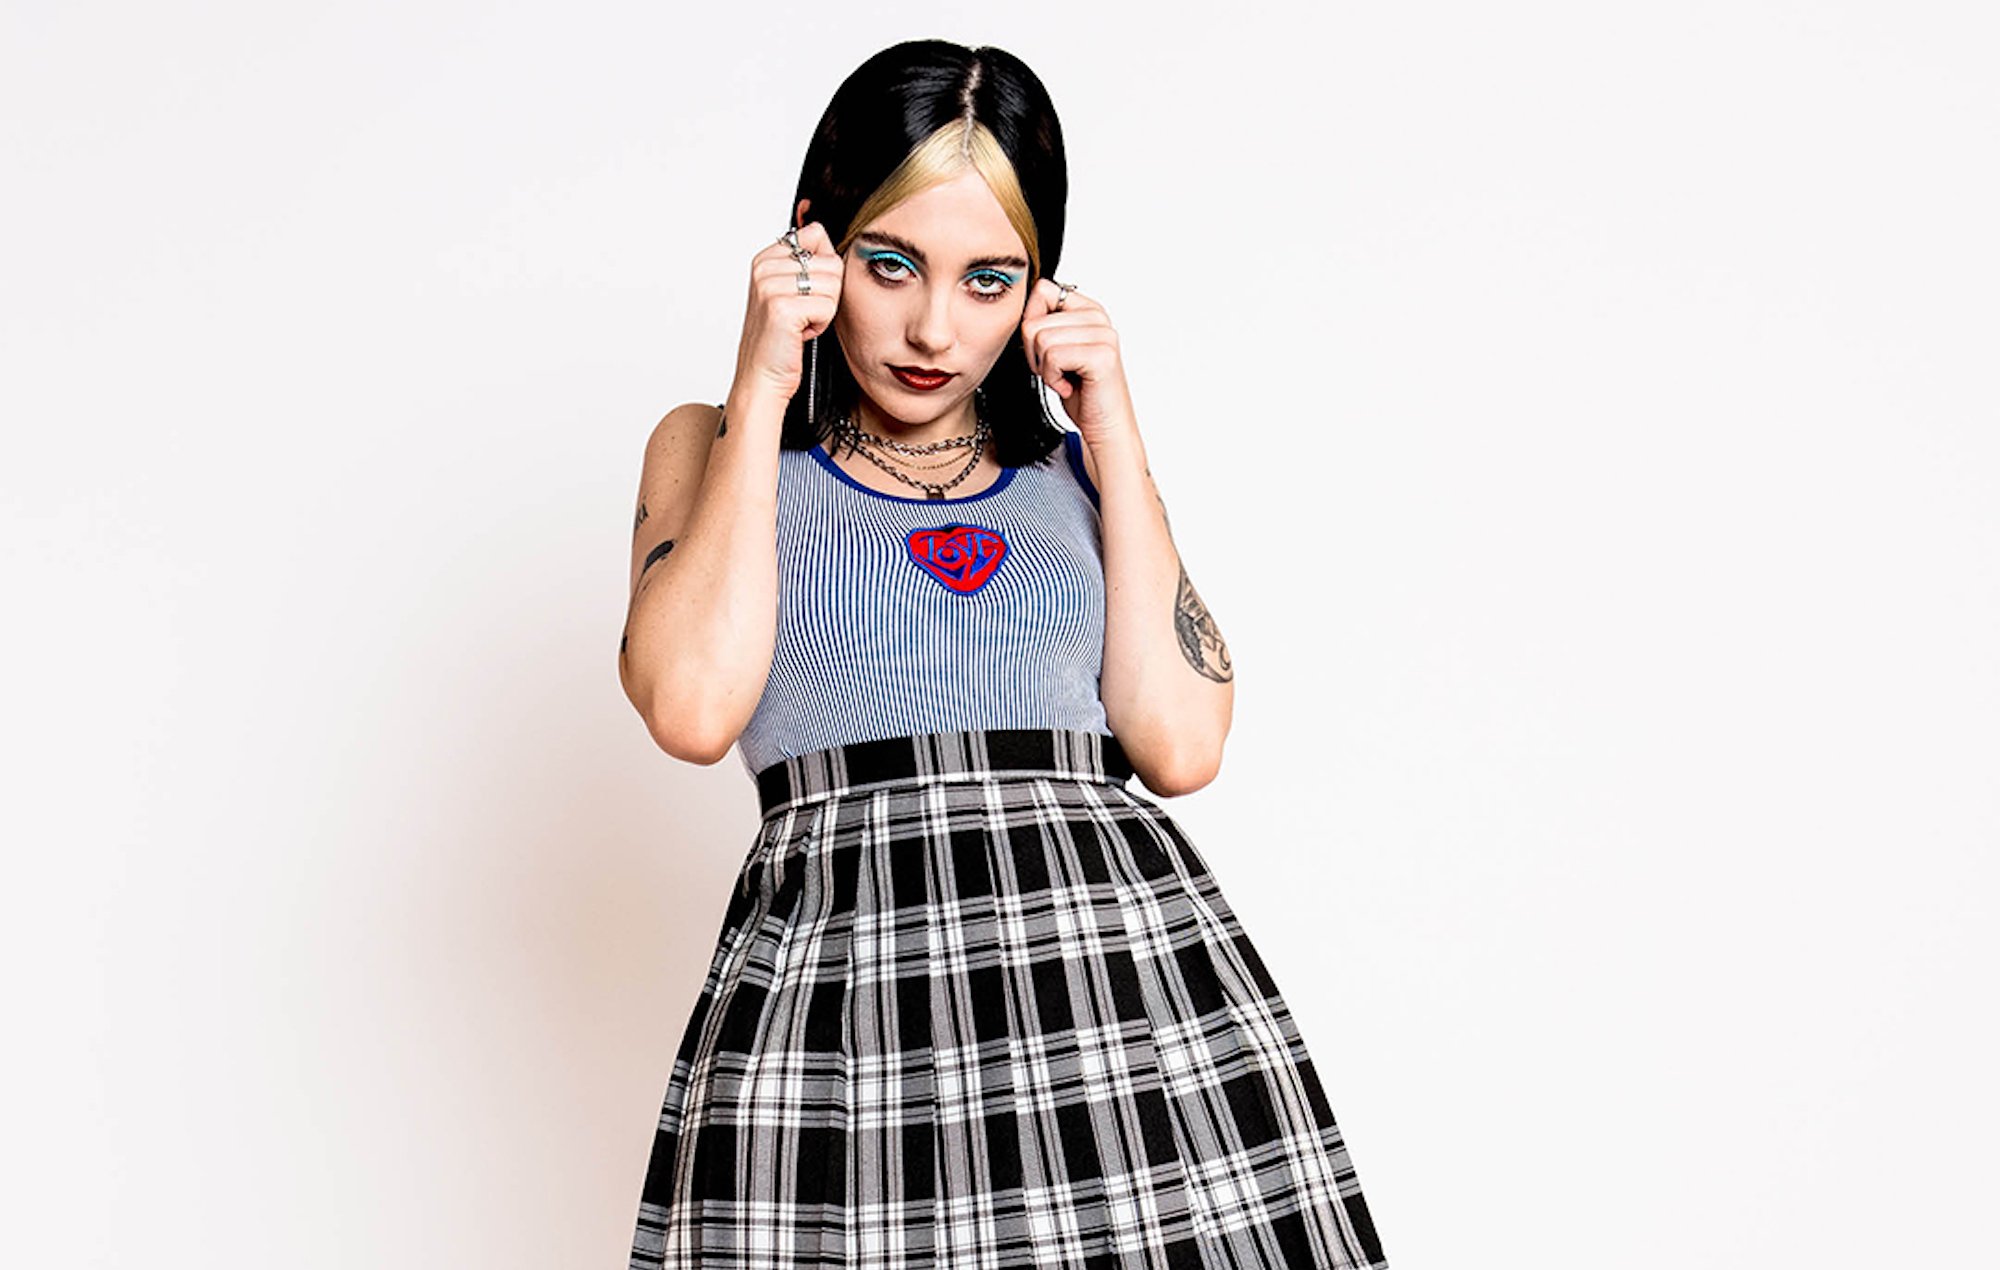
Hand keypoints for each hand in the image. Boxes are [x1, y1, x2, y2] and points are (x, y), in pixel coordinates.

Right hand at [733, 221, 842, 403]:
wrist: (762, 377)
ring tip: (801, 324)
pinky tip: (800, 334)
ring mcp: (770, 286)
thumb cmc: (781, 339)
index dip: (824, 269)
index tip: (804, 292)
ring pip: (833, 285)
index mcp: (766, 257)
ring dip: (824, 311)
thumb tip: (824, 231)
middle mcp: (765, 267)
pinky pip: (827, 306)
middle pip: (831, 262)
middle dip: (827, 294)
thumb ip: (806, 260)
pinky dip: (821, 325)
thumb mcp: (790, 291)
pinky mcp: (781, 308)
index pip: (817, 235)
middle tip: (803, 314)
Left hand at [1018, 278, 1135, 446]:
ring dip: (1044, 369)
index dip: (1031, 323)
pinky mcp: (1101, 355)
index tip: (1046, 350)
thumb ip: (1044, 323)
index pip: (1042, 290)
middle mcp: (1098, 316)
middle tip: (1057, 371)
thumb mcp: (1057, 349)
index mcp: (1088, 309)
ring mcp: (1103, 334)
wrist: (1104, 425)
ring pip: (1040, 339)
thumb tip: (1015, 304)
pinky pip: (1052, 356)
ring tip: (1065, 378)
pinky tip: (1069, 387)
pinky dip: (1052, 379)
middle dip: (1034, 354)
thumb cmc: (1080, 390)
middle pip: (1034, 321)